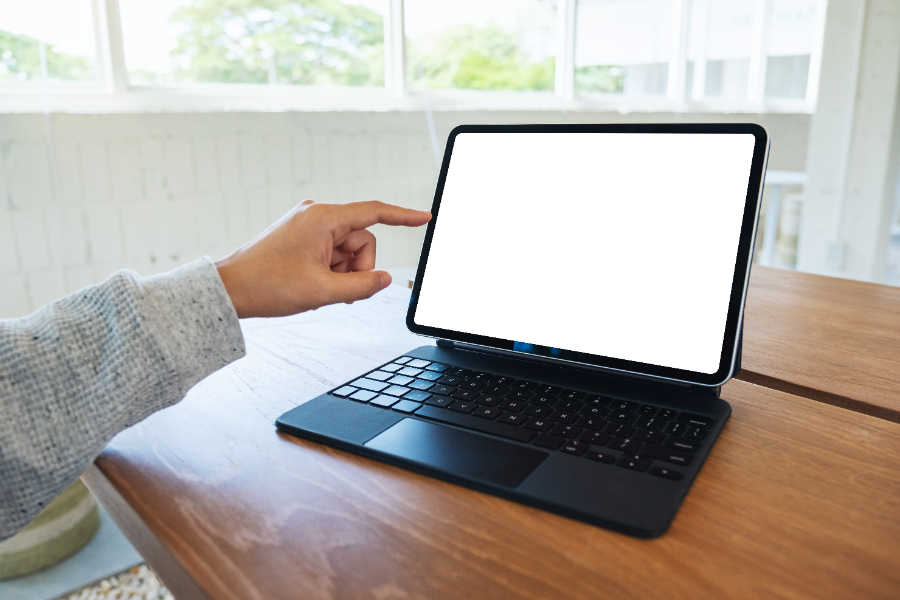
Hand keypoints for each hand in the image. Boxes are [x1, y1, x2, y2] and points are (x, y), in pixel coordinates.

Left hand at [215, 200, 431, 317]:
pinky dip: (331, 271)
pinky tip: (312, 283)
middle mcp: (316, 215)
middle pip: (362, 240)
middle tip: (336, 290)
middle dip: (357, 268)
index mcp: (323, 219)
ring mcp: (308, 225)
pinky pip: (332, 252)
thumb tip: (385, 279)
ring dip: (342, 272)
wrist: (230, 289)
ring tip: (318, 288)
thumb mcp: (322, 292)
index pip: (375, 213)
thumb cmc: (266, 285)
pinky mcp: (302, 236)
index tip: (425, 218)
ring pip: (348, 250)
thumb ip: (362, 286)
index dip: (404, 217)